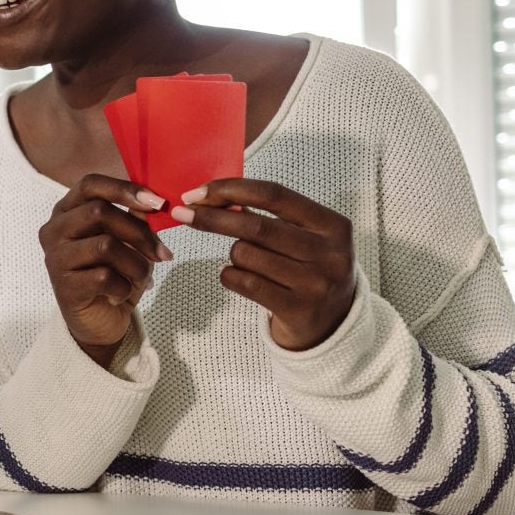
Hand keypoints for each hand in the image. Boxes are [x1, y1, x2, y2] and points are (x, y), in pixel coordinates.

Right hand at [39, 174, 171, 363]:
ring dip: (135, 264)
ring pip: (105, 245)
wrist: (100, 321)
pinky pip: (104, 277)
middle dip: (139, 232)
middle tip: (162, 254)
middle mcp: (54, 230)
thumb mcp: (127, 241)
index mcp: (67, 211)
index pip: (90, 184)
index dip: (124, 189)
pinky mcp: (63, 286)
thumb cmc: (112, 274)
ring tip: (142, 278)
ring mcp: (55, 258)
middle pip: (99, 212)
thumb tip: (154, 200)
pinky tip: (121, 294)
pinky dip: (124, 286)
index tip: (157, 203)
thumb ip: (134, 217)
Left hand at [174, 179, 356, 351]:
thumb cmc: (308, 270)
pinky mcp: (298, 309)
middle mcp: (330, 253)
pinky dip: (230, 275)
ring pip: (246, 254)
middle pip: (255, 225)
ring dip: (233, 255)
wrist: (332, 325)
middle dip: (212, 217)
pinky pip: (243, 282)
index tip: (197, 192)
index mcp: (333, 225)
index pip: (274, 195)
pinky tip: (239, 278)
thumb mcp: (304, 238)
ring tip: (248, 263)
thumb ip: (268, 216)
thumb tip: (213, 195)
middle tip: (182, 213)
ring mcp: (316, 283)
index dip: (231, 189)